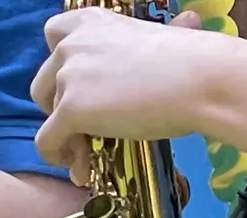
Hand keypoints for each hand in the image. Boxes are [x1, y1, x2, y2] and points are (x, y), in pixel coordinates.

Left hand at [31, 8, 223, 181]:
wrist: (202, 79)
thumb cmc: (192, 61)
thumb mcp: (163, 37)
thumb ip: (149, 42)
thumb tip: (190, 20)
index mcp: (92, 21)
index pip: (53, 34)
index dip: (61, 64)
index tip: (78, 84)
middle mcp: (72, 44)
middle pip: (44, 81)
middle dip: (60, 106)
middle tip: (84, 128)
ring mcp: (68, 76)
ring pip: (49, 115)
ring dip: (66, 135)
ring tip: (89, 154)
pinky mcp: (71, 108)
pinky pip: (47, 140)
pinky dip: (56, 155)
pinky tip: (78, 168)